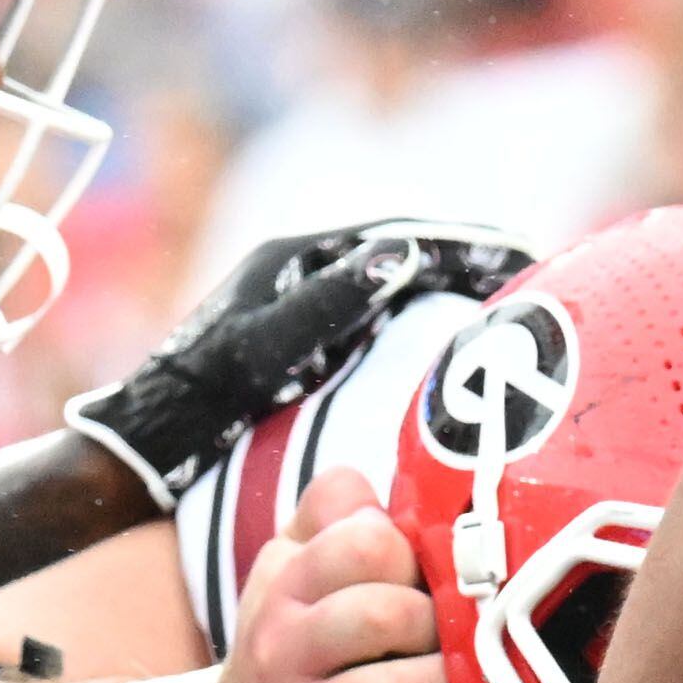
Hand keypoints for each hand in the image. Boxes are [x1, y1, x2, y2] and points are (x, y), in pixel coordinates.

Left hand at [66, 220, 533, 511]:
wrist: (148, 443)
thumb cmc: (199, 400)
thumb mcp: (266, 350)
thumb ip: (331, 302)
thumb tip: (404, 255)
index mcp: (295, 260)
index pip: (400, 239)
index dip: (464, 245)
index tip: (521, 255)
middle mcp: (302, 274)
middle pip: (405, 257)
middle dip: (469, 263)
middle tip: (533, 277)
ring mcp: (304, 308)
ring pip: (396, 287)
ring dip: (451, 292)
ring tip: (509, 309)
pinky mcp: (306, 343)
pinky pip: (382, 321)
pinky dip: (426, 323)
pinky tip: (456, 350)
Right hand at [211, 469, 478, 682]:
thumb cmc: (294, 638)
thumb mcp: (293, 562)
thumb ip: (336, 512)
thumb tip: (396, 486)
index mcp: (286, 581)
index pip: (361, 541)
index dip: (412, 553)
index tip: (423, 575)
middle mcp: (284, 645)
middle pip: (382, 614)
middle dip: (435, 622)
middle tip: (446, 634)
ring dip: (442, 681)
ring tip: (454, 679)